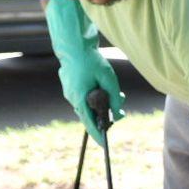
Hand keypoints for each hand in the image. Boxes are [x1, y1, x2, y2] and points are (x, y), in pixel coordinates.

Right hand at [45, 0, 123, 144]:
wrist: (73, 44)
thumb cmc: (91, 60)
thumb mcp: (108, 79)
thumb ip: (114, 98)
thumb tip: (118, 115)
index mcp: (80, 100)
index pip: (89, 124)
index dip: (97, 135)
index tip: (104, 145)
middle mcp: (72, 98)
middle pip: (90, 113)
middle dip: (105, 112)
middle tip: (120, 105)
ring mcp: (69, 91)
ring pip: (87, 103)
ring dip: (100, 102)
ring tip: (115, 91)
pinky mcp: (69, 85)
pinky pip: (82, 95)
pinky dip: (93, 94)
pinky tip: (100, 83)